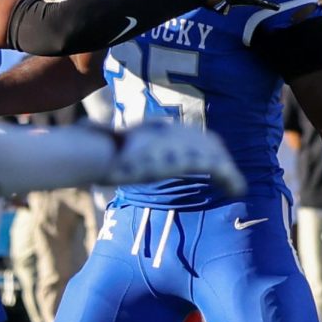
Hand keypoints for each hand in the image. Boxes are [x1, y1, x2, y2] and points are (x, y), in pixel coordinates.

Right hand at [104, 121, 245, 195]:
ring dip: (227, 169)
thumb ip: (98, 135)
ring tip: (236, 187)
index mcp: (152, 131)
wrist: (99, 155)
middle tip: (227, 175)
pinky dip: (231, 178)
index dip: (196, 146)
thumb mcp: (98, 141)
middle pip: (203, 140)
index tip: (204, 160)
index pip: (182, 135)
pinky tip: (238, 190)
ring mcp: (179, 145)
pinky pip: (217, 167)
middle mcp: (169, 133)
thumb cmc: (92, 151)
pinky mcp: (186, 160)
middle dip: (217, 155)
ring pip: (214, 152)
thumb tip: (83, 131)